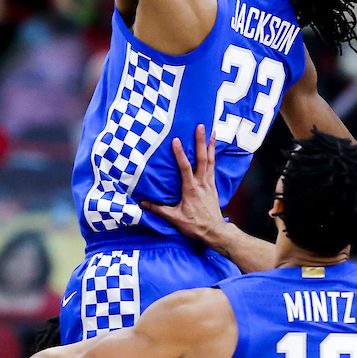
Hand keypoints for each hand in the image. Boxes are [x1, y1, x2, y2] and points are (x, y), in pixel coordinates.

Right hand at [139, 124, 227, 244]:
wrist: (214, 231)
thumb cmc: (194, 225)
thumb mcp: (174, 218)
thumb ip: (158, 209)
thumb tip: (142, 203)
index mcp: (191, 189)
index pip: (185, 168)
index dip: (180, 154)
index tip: (176, 140)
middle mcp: (202, 183)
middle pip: (202, 158)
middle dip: (201, 141)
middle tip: (201, 126)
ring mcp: (209, 183)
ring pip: (211, 160)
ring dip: (211, 145)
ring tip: (212, 131)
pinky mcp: (213, 186)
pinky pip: (213, 167)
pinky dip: (214, 156)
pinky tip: (214, 149)